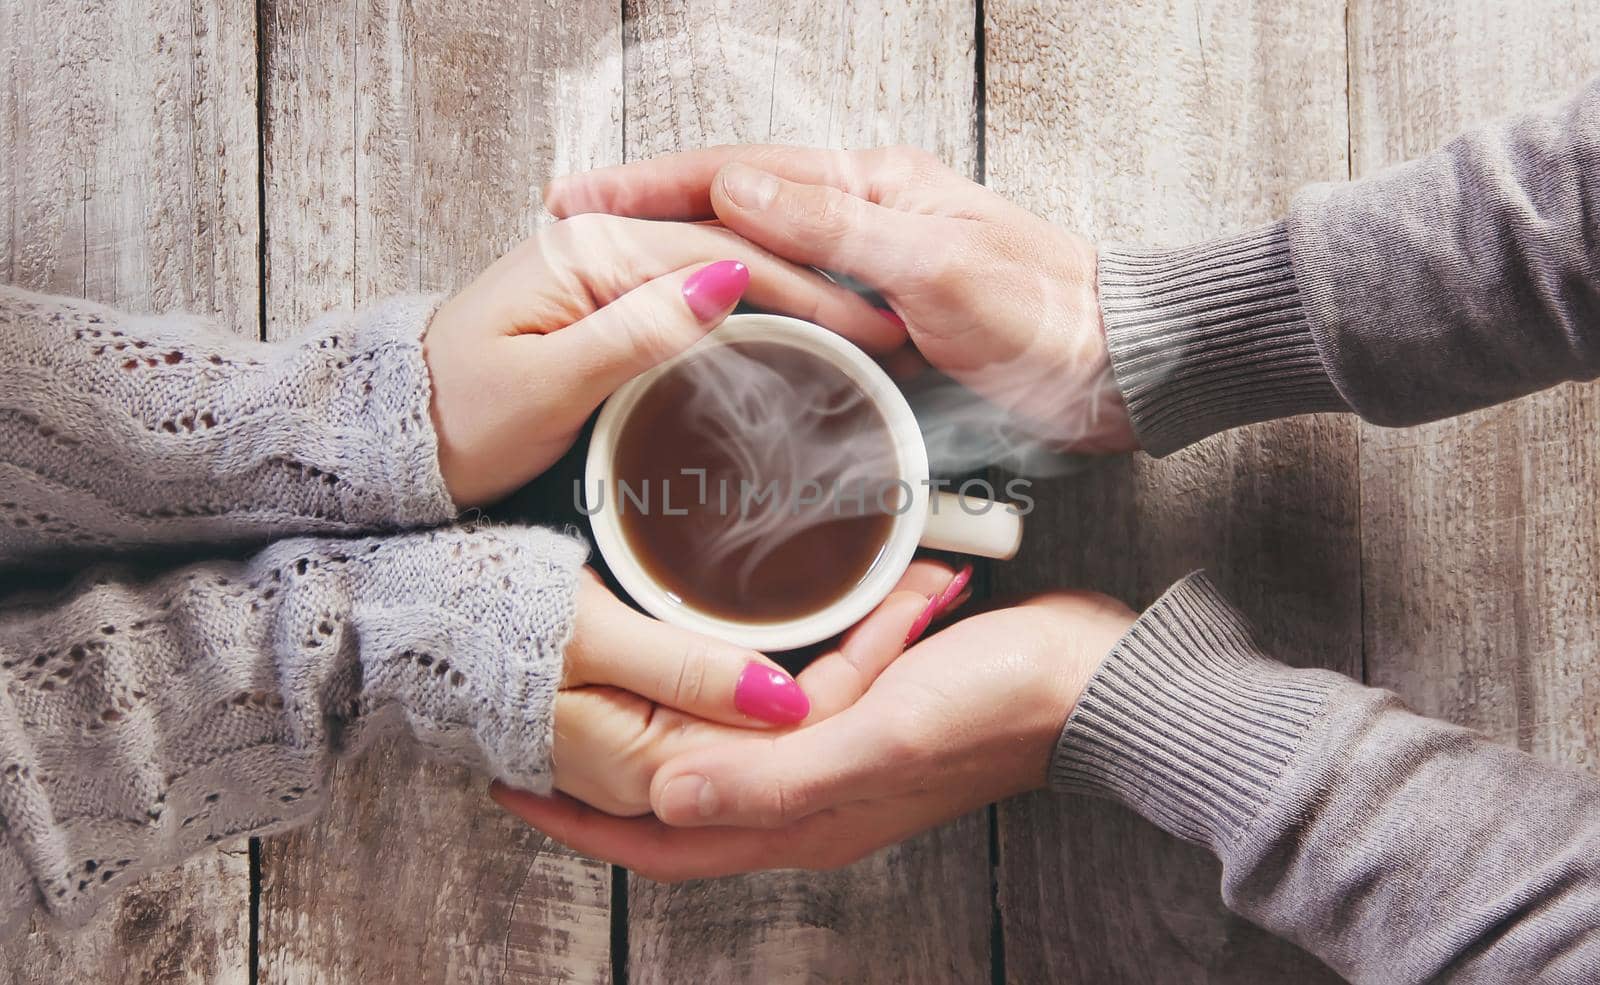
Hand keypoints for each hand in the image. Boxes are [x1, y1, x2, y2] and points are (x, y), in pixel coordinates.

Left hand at [425, 216, 900, 505]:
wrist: (394, 444)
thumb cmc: (456, 419)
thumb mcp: (549, 384)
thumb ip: (637, 331)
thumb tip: (726, 280)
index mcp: (585, 253)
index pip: (721, 254)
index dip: (805, 288)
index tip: (867, 324)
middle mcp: (596, 250)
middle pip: (730, 254)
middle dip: (813, 287)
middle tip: (884, 328)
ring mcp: (600, 279)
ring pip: (718, 276)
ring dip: (789, 300)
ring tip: (854, 334)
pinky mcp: (601, 312)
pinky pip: (691, 302)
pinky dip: (748, 318)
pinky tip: (786, 340)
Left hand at [541, 561, 965, 815]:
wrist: (1088, 679)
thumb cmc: (995, 711)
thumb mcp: (879, 741)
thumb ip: (774, 778)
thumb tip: (660, 798)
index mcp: (802, 821)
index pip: (662, 841)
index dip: (581, 822)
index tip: (506, 784)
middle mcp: (807, 797)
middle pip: (678, 795)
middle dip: (605, 771)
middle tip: (536, 720)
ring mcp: (833, 752)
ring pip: (718, 745)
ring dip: (665, 716)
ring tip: (599, 677)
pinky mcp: (858, 706)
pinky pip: (770, 701)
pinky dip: (735, 676)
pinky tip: (710, 644)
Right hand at [545, 146, 1136, 452]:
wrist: (1116, 369)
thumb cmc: (1044, 314)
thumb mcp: (937, 268)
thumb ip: (837, 227)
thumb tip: (734, 185)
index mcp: (871, 183)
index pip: (737, 172)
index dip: (650, 185)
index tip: (578, 200)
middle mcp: (862, 214)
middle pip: (730, 206)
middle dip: (647, 215)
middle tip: (569, 233)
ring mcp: (868, 265)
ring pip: (754, 255)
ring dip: (682, 259)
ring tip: (612, 278)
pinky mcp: (880, 316)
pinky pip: (788, 301)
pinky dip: (735, 306)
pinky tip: (702, 327)